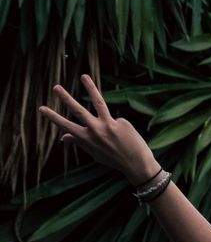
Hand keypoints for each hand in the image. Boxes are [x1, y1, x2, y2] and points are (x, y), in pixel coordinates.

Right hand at [40, 76, 160, 185]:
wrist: (138, 165)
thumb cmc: (114, 159)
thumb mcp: (94, 153)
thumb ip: (79, 142)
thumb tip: (63, 137)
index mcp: (87, 139)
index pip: (66, 126)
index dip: (53, 117)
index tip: (41, 108)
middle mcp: (96, 131)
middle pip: (79, 111)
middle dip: (66, 98)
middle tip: (55, 87)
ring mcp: (110, 125)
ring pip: (98, 103)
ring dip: (90, 88)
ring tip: (83, 76)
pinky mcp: (123, 122)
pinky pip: (117, 121)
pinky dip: (120, 128)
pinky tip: (127, 137)